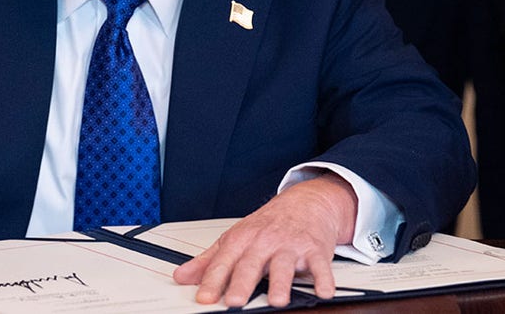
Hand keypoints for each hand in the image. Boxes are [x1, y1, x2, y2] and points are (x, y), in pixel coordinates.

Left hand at [173, 173, 356, 307]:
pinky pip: (320, 265)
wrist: (305, 202)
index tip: (203, 298)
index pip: (224, 262)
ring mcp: (290, 245)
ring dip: (280, 283)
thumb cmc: (267, 225)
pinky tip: (322, 291)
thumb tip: (182, 276)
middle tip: (234, 301)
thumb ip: (209, 260)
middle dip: (242, 283)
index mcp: (242, 239)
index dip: (212, 280)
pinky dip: (323, 278)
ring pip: (284, 265)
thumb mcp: (235, 238)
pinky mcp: (315, 250)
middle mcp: (265, 242)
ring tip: (276, 300)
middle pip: (251, 264)